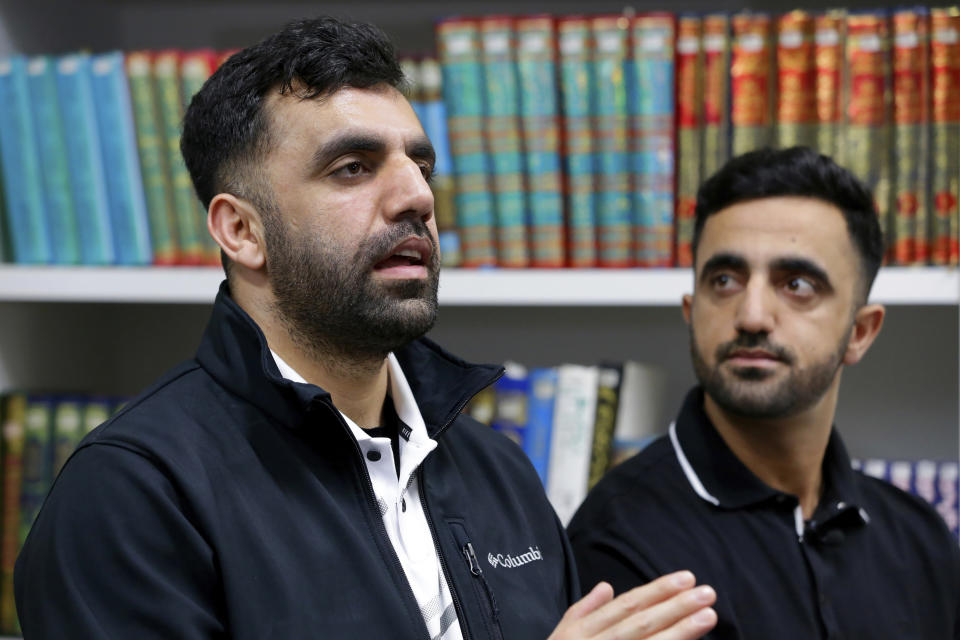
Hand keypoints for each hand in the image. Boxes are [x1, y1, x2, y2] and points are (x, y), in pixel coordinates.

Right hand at [547, 571, 716, 639]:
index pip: (626, 606)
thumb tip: (606, 586)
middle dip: (675, 607)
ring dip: (681, 631)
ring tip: (708, 616)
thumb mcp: (561, 636)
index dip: (657, 591)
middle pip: (642, 624)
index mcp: (582, 633)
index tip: (686, 579)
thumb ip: (582, 611)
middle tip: (707, 593)